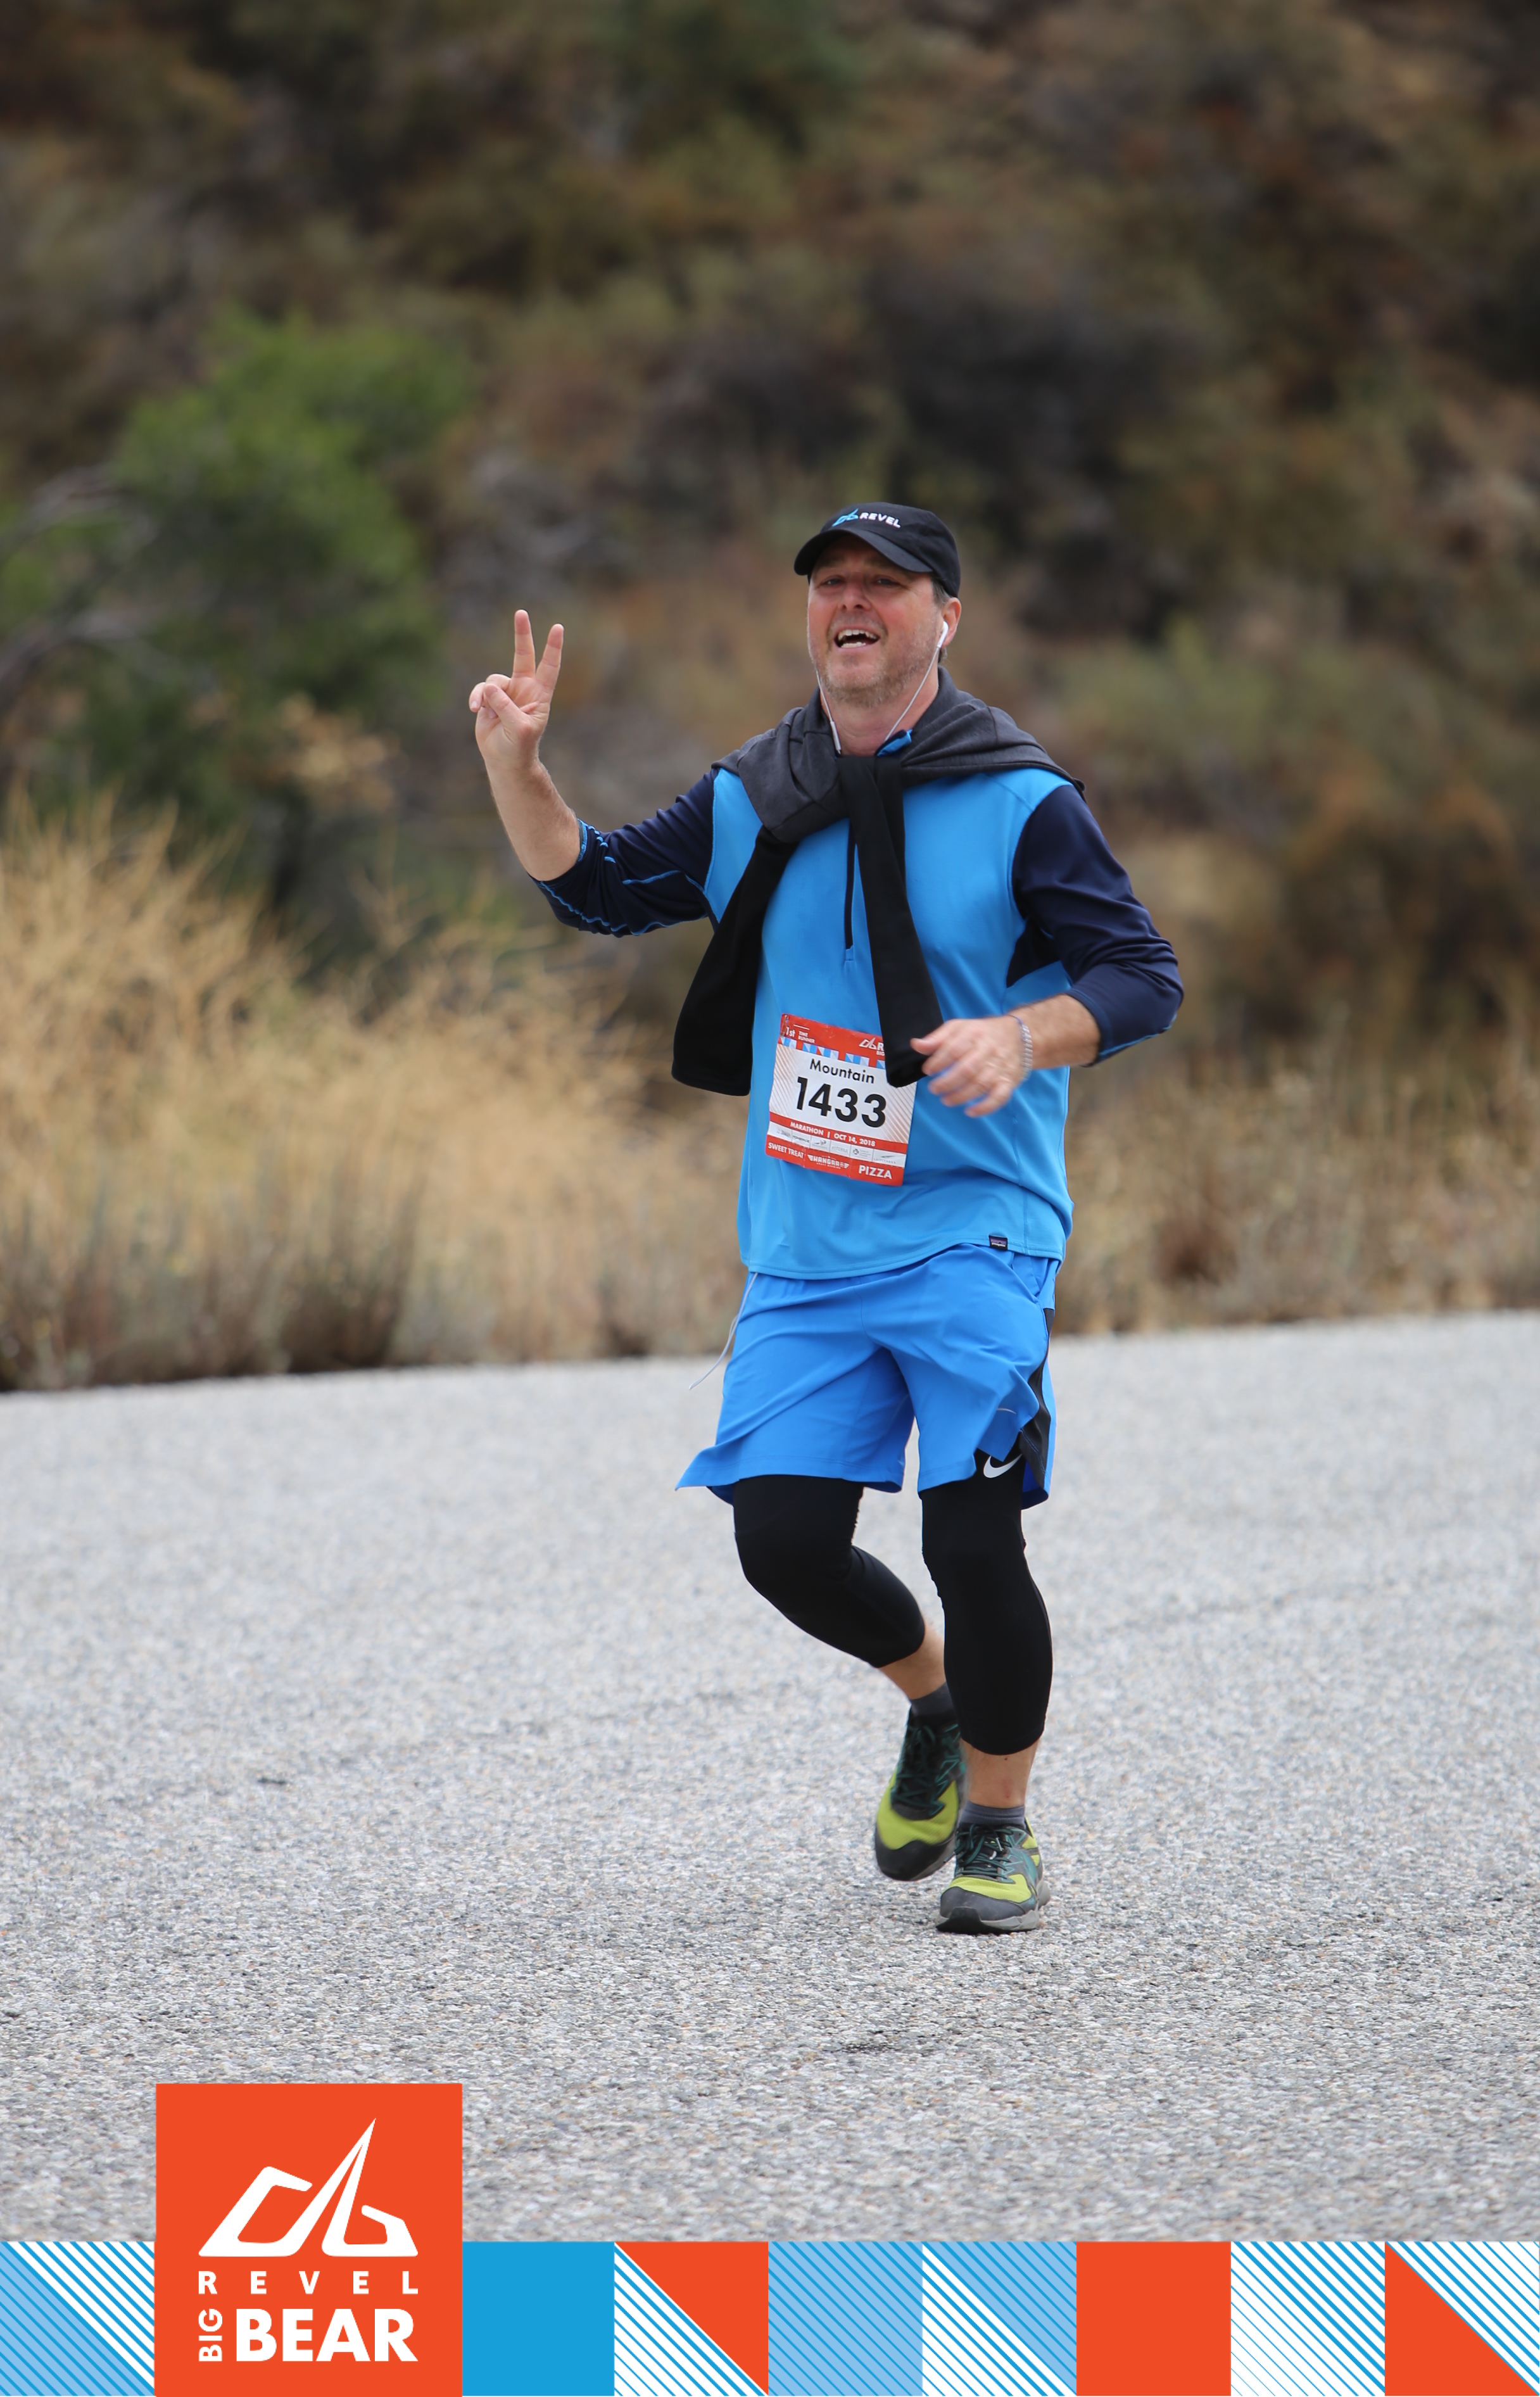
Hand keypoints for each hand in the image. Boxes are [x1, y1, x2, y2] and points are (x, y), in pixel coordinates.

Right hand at [469, 609, 563, 775]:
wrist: (504, 759)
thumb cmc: (519, 747)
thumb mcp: (518, 728)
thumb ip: (505, 707)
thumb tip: (490, 688)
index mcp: (539, 695)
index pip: (549, 667)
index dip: (553, 648)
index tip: (558, 627)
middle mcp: (524, 689)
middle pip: (523, 655)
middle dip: (522, 634)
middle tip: (521, 612)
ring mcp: (506, 693)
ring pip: (494, 680)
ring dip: (487, 694)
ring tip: (485, 711)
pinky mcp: (489, 699)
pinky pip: (480, 690)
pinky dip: (476, 698)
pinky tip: (475, 710)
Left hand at [912, 1014, 1029, 1115]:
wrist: (1020, 1036)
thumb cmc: (983, 1033)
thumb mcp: (959, 1027)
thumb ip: (937, 1038)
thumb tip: (916, 1045)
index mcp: (973, 1034)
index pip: (953, 1049)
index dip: (938, 1061)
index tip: (928, 1070)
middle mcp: (988, 1050)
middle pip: (966, 1069)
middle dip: (947, 1082)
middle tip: (934, 1089)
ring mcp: (999, 1067)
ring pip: (980, 1084)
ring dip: (961, 1096)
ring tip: (946, 1100)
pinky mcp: (1009, 1081)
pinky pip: (999, 1097)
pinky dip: (985, 1107)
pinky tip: (970, 1112)